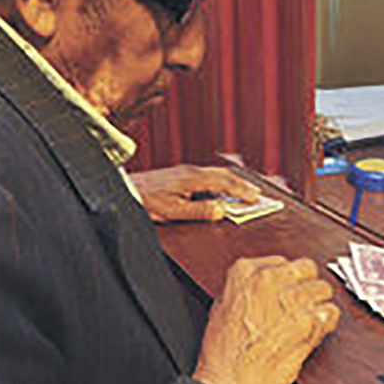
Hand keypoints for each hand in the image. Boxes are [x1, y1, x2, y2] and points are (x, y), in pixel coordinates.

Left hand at [130, 164, 260, 222]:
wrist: (126, 188)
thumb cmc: (147, 201)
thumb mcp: (173, 212)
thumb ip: (199, 211)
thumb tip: (222, 210)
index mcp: (193, 179)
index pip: (224, 183)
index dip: (242, 191)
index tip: (256, 198)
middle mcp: (191, 171)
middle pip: (223, 174)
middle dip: (241, 184)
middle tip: (257, 193)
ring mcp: (185, 170)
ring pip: (215, 172)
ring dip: (232, 181)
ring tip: (244, 189)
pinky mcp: (179, 173)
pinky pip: (207, 173)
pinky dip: (220, 180)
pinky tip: (220, 186)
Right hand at [194, 257, 339, 383]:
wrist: (230, 381)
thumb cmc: (224, 352)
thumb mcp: (224, 306)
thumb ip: (248, 288)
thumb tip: (269, 286)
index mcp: (245, 271)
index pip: (283, 262)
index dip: (287, 281)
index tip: (286, 293)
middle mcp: (269, 279)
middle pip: (307, 269)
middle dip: (306, 287)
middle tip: (300, 306)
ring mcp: (290, 298)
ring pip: (323, 289)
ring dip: (317, 305)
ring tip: (306, 323)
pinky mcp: (308, 320)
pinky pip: (330, 313)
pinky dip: (326, 324)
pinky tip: (313, 333)